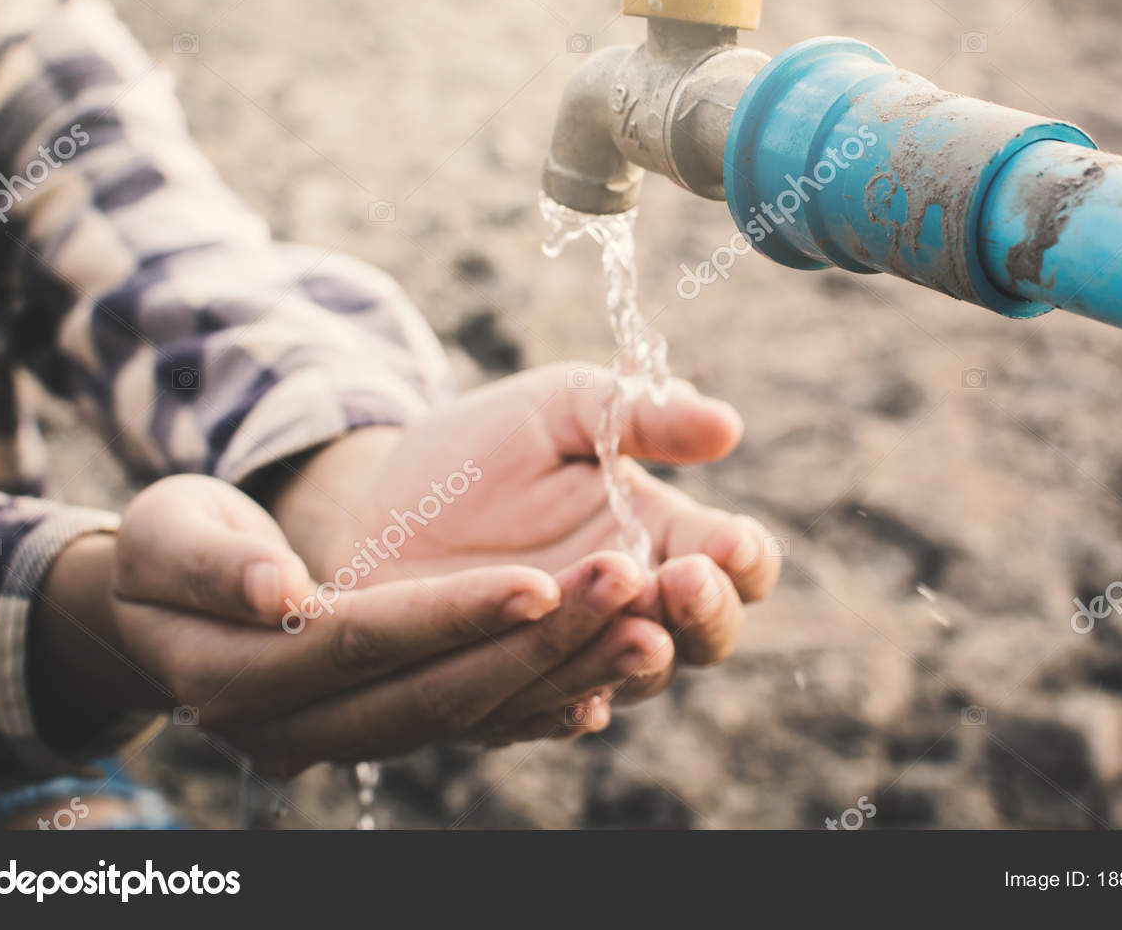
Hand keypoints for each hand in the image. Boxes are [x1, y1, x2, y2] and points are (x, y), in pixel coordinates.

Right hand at [33, 475, 670, 776]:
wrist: (160, 606)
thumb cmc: (165, 550)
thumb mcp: (169, 533)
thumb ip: (217, 562)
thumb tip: (279, 591)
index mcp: (245, 674)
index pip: (369, 643)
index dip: (455, 615)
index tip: (540, 578)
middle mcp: (301, 728)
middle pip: (438, 692)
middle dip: (537, 647)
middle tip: (628, 591)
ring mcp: (349, 735)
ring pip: (471, 716)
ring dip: (562, 677)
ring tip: (649, 630)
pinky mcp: (386, 722)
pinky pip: (473, 726)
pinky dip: (541, 707)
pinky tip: (609, 680)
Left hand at [270, 362, 780, 701]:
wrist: (378, 501)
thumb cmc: (484, 448)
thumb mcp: (562, 406)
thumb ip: (641, 414)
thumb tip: (726, 424)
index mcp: (664, 536)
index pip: (736, 562)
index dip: (743, 556)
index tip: (729, 539)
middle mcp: (638, 607)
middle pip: (707, 635)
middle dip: (706, 611)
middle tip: (686, 579)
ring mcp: (581, 655)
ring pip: (636, 678)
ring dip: (640, 654)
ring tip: (637, 625)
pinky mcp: (515, 695)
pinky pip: (551, 714)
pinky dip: (568, 706)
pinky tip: (577, 700)